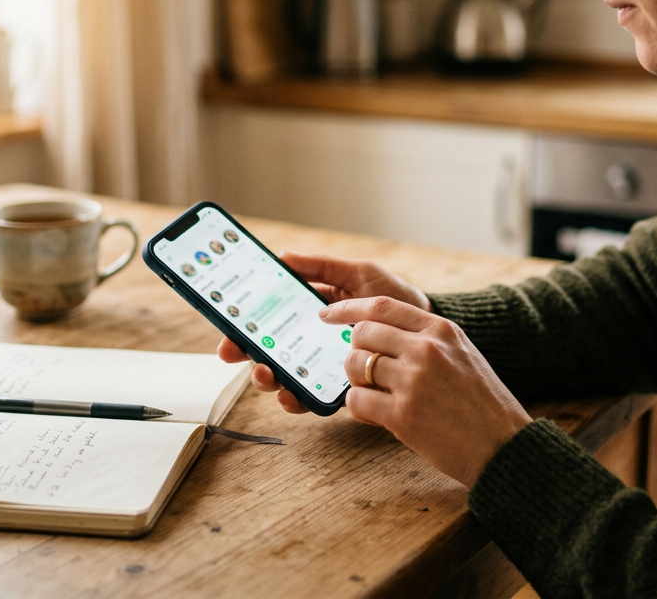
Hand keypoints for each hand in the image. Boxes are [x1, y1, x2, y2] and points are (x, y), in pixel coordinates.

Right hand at [217, 253, 430, 414]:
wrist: (429, 331)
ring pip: (282, 375)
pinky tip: (292, 394)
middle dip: (245, 352)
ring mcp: (323, 366)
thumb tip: (283, 257)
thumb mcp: (361, 275)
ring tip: (266, 374)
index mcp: (312, 311)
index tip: (227, 326)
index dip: (243, 323)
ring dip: (266, 377)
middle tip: (236, 353)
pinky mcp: (340, 388)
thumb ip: (324, 267)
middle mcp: (312, 340)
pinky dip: (296, 398)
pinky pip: (310, 397)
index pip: (269, 318)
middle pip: (266, 348)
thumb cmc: (397, 298)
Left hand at [323, 296, 530, 487]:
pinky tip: (375, 415)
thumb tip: (380, 335)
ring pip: (355, 366)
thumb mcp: (463, 355)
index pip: (382, 306)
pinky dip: (358, 408)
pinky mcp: (403, 415)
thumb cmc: (483, 405)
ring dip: (355, 381)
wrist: (504, 447)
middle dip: (354, 350)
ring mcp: (414, 381)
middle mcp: (426, 349)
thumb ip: (427, 340)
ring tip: (374, 395)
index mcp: (442, 330)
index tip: (329, 313)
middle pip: (363, 334)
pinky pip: (356, 401)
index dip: (348, 307)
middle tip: (361, 368)